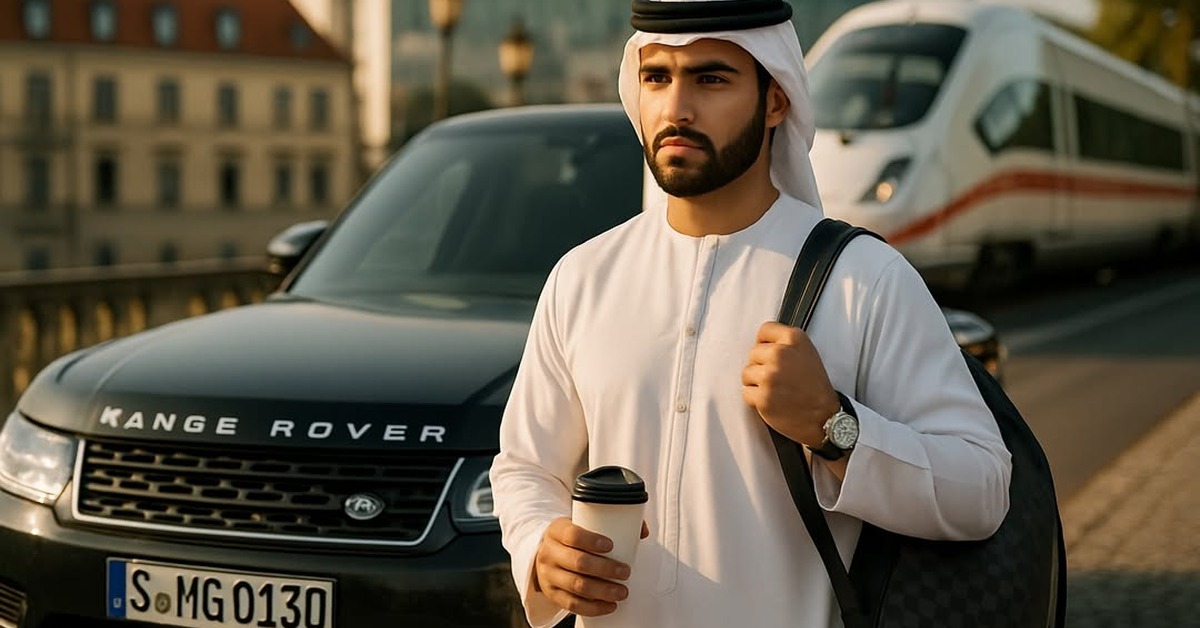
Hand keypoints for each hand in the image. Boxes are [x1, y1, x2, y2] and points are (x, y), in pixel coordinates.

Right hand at [532, 518, 649, 615]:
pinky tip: (609, 605)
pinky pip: (572, 604)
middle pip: (577, 562)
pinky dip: (594, 607)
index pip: (572, 535)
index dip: (592, 541)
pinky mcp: (552, 593)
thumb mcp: (583, 524)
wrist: (548, 553)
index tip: (611, 545)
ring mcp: (548, 575)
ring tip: (622, 592)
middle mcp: (549, 553)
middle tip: (625, 572)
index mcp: (557, 530)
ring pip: (576, 586)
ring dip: (603, 591)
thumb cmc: (572, 539)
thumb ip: (612, 523)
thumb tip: (641, 532)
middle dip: (605, 569)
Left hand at [742, 321, 839, 447]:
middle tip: (778, 378)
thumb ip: (785, 343)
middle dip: (761, 365)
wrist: (824, 416)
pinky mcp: (763, 396)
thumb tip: (762, 341)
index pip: (765, 330)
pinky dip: (755, 399)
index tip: (770, 353)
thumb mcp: (807, 353)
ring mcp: (770, 376)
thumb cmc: (815, 386)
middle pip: (753, 353)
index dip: (765, 343)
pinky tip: (772, 401)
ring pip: (747, 373)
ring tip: (775, 390)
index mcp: (794, 339)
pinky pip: (746, 392)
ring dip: (756, 383)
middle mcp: (781, 354)